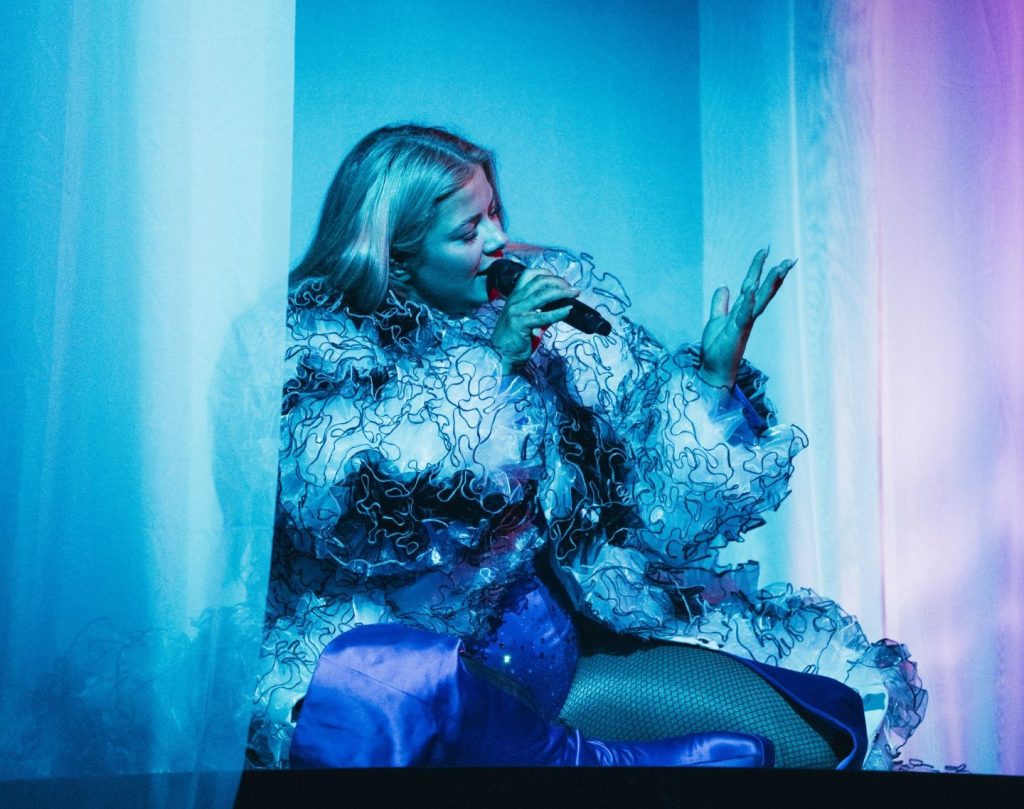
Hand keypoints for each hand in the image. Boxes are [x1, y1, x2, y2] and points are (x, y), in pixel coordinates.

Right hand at [490, 268, 579, 373]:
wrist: (499, 355)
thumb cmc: (513, 339)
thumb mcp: (526, 320)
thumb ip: (540, 312)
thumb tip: (560, 308)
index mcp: (514, 296)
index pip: (530, 274)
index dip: (547, 274)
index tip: (562, 281)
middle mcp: (514, 300)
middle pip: (539, 281)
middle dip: (559, 282)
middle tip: (572, 289)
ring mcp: (516, 310)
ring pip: (542, 295)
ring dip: (561, 292)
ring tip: (574, 294)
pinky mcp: (520, 323)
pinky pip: (543, 316)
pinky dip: (558, 312)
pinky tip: (568, 311)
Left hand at [699, 248, 795, 388]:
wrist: (714, 369)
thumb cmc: (717, 347)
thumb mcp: (716, 319)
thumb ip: (720, 304)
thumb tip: (724, 286)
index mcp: (743, 310)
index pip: (753, 285)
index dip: (758, 268)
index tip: (765, 250)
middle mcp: (748, 315)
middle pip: (763, 290)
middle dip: (775, 274)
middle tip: (789, 259)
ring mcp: (744, 323)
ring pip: (760, 300)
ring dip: (770, 284)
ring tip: (779, 268)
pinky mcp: (738, 331)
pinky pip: (744, 314)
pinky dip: (747, 303)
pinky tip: (751, 290)